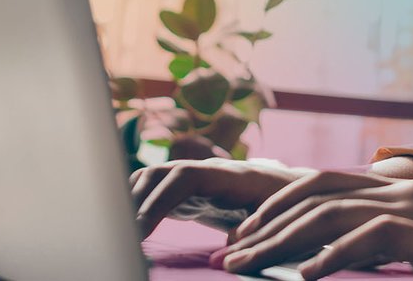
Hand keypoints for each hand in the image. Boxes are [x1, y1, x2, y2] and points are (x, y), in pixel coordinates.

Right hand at [132, 157, 314, 238]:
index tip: (139, 228)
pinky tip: (126, 227)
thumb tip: (232, 241)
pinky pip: (155, 190)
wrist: (296, 192)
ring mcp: (196, 179)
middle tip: (118, 235)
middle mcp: (208, 171)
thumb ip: (256, 228)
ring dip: (130, 200)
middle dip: (134, 201)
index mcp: (231, 176)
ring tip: (116, 232)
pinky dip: (136, 203)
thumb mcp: (278, 218)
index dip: (159, 200)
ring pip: (152, 179)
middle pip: (160, 174)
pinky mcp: (189, 193)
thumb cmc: (291, 208)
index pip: (184, 177)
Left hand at [214, 170, 412, 279]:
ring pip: (327, 215)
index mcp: (397, 190)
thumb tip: (366, 259)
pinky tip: (302, 279)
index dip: (276, 205)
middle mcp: (397, 191)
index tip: (245, 233)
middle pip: (311, 197)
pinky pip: (368, 241)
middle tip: (225, 256)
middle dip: (261, 226)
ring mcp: (412, 209)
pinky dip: (330, 259)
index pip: (320, 184)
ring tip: (244, 267)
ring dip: (278, 243)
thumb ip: (402, 241)